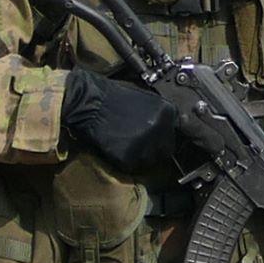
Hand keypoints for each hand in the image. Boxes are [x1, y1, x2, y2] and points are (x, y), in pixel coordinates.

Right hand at [61, 70, 182, 178]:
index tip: (155, 140)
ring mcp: (145, 145)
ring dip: (140, 156)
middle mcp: (160, 129)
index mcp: (167, 112)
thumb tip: (167, 125)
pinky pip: (131, 165)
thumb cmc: (113, 97)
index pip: (174, 133)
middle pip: (165, 150)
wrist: (89, 102)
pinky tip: (116, 147)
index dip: (163, 138)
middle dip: (154, 150)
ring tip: (126, 145)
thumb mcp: (145, 99)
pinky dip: (124, 160)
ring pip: (149, 160)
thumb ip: (159, 114)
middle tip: (139, 145)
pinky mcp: (128, 158)